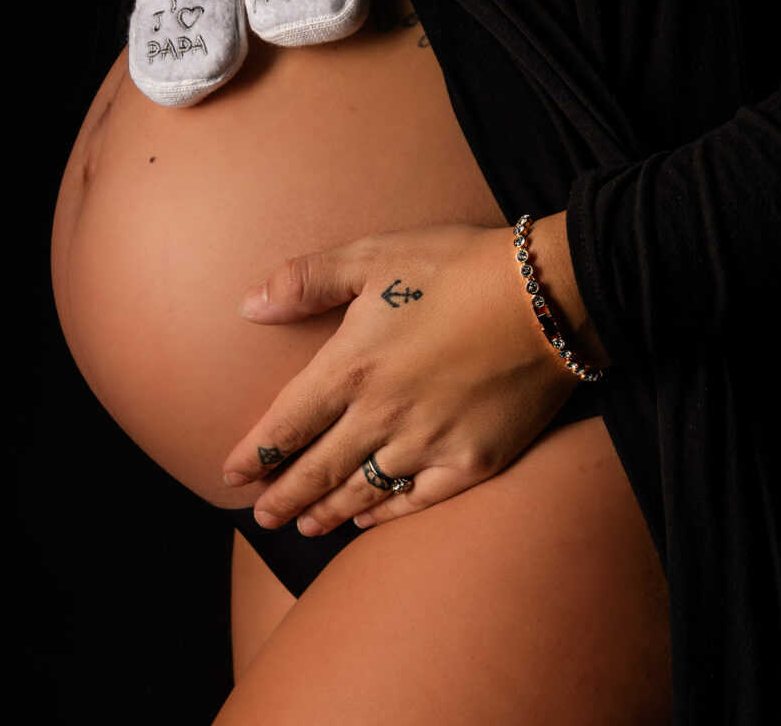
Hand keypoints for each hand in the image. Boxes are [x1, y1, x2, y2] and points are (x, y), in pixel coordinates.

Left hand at [222, 214, 608, 534]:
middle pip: (318, 469)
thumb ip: (306, 280)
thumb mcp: (374, 254)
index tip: (232, 474)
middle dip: (283, 496)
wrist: (547, 295)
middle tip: (261, 516)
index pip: (286, 425)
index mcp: (352, 368)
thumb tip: (247, 306)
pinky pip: (420, 498)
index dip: (254, 454)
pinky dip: (389, 513)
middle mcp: (382, 416)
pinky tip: (371, 519)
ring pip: (363, 490)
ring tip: (306, 526)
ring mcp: (429, 444)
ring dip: (328, 511)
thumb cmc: (457, 266)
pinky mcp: (474, 459)